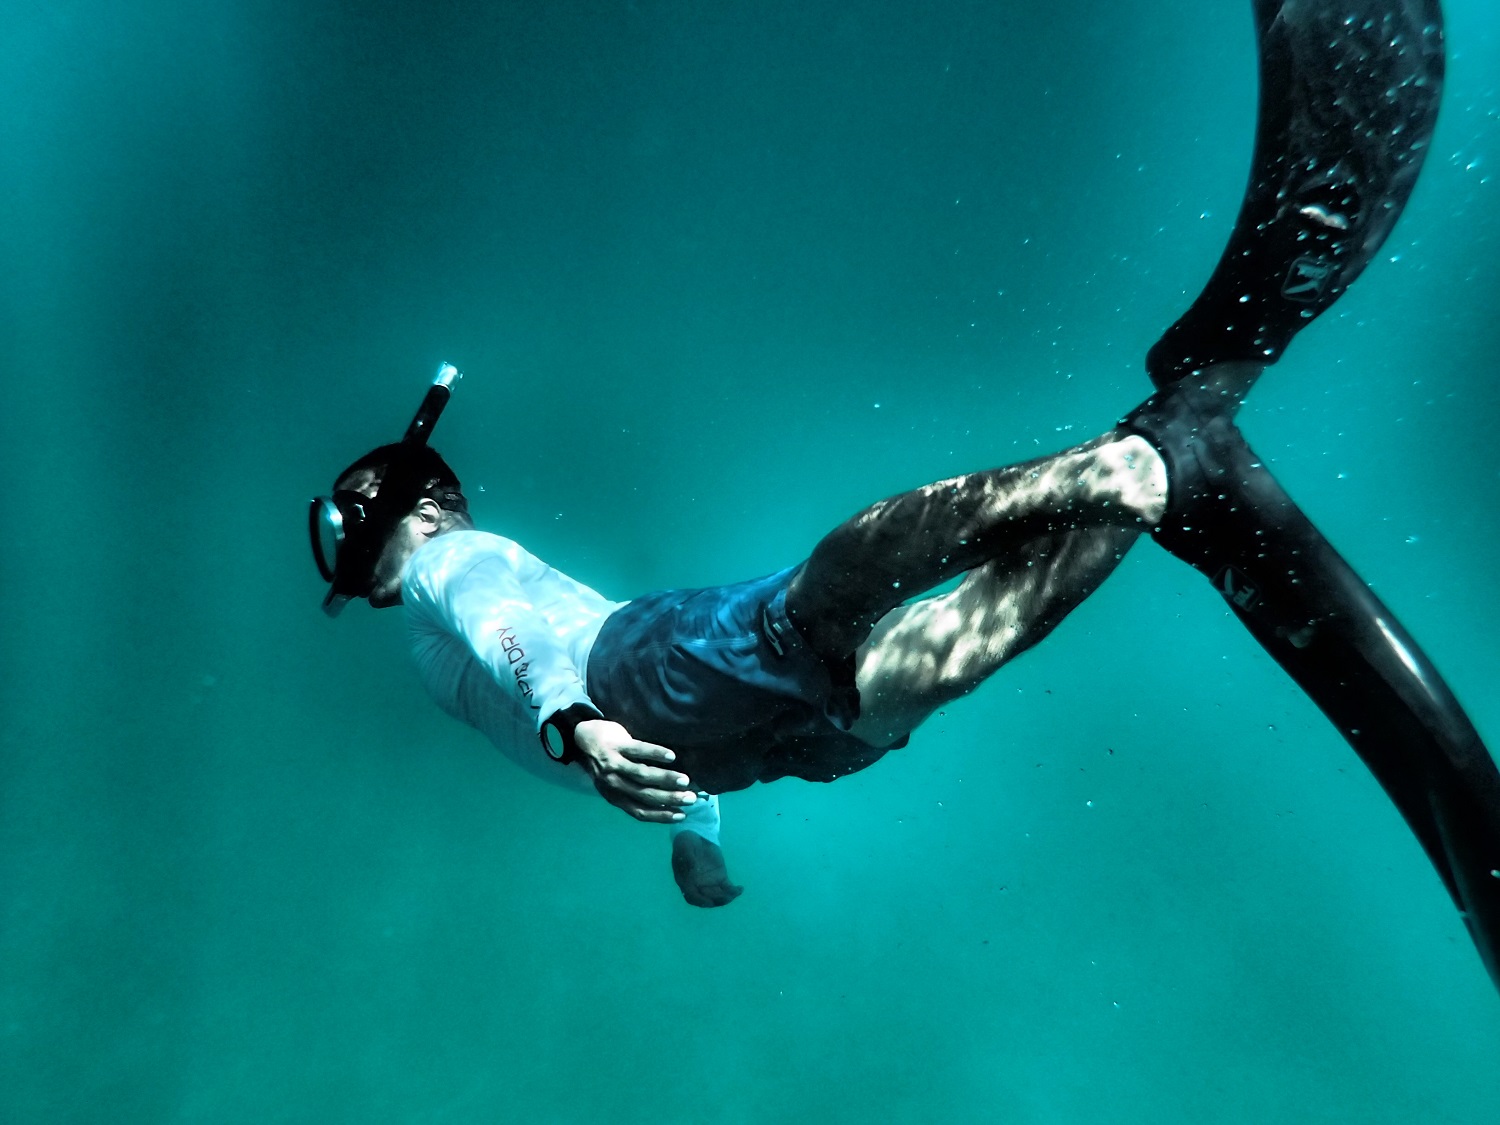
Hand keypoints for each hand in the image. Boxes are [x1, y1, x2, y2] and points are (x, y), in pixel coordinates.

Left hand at [573, 719, 696, 822]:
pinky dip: (656, 754)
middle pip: (644, 794)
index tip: (682, 815)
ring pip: (643, 774)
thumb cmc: (607, 763)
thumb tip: (666, 801)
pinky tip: (671, 756)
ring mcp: (614, 764)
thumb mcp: (616, 783)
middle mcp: (613, 783)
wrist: (584, 738)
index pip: (639, 811)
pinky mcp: (617, 744)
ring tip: (685, 780)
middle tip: (691, 798)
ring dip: (666, 778)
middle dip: (670, 798)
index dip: (661, 815)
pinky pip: (639, 749)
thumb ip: (635, 792)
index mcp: (614, 796)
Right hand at [671, 832, 743, 907]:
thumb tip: (692, 867)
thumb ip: (687, 858)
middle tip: (726, 897)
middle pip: (707, 899)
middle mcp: (697, 886)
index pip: (692, 896)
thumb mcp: (683, 848)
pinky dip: (734, 891)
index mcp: (686, 881)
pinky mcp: (720, 878)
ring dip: (726, 897)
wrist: (695, 837)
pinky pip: (727, 888)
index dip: (700, 900)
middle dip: (717, 900)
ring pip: (718, 896)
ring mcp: (710, 883)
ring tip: (735, 892)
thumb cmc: (686, 843)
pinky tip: (740, 889)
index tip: (709, 902)